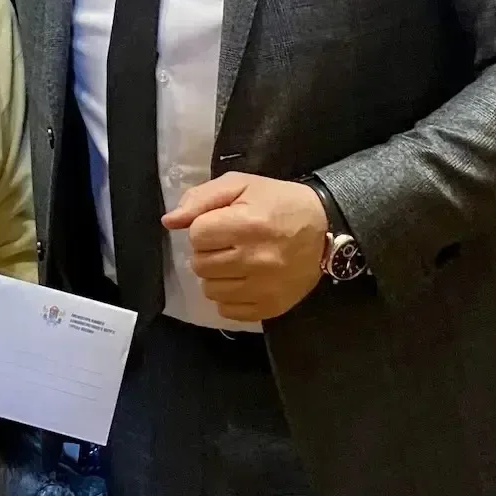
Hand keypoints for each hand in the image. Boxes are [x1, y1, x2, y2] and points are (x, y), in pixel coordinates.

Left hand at [163, 172, 327, 322]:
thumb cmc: (279, 202)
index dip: (203, 227)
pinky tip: (243, 279)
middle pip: (200, 264)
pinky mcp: (271, 308)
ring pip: (209, 289)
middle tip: (229, 241)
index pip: (196, 235)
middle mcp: (255, 259)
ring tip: (236, 260)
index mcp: (248, 224)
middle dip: (208, 251)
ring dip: (216, 274)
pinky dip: (229, 296)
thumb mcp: (242, 185)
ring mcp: (264, 288)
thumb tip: (169, 221)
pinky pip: (226, 311)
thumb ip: (201, 199)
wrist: (325, 228)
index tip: (221, 223)